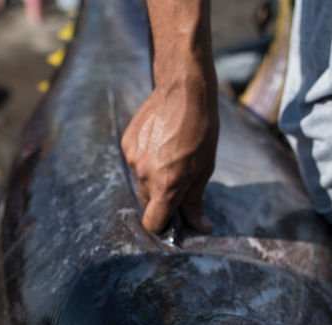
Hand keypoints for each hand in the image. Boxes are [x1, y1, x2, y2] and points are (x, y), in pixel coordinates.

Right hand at [121, 76, 218, 233]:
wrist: (182, 90)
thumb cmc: (201, 130)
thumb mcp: (204, 168)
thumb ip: (195, 201)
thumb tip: (201, 227)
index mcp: (166, 185)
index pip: (152, 223)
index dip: (162, 226)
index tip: (173, 221)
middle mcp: (145, 175)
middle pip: (148, 202)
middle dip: (162, 199)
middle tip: (179, 180)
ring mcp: (133, 158)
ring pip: (142, 181)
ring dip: (154, 177)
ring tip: (172, 154)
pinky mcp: (127, 143)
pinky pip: (136, 162)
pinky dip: (146, 159)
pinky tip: (160, 142)